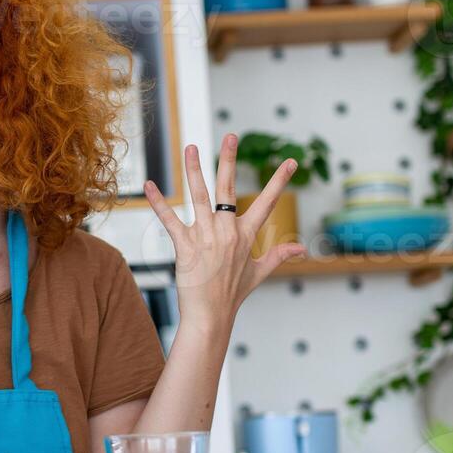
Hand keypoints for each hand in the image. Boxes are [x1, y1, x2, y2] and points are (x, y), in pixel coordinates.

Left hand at [143, 134, 305, 336]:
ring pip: (200, 197)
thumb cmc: (233, 294)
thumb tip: (302, 247)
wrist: (211, 316)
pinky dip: (159, 203)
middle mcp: (228, 232)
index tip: (291, 161)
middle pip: (228, 189)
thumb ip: (279, 255)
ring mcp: (206, 238)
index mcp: (246, 235)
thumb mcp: (259, 272)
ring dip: (194, 171)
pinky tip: (150, 186)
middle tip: (230, 135)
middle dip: (229, 160)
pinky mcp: (185, 247)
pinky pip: (171, 220)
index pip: (268, 203)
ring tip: (191, 147)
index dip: (279, 181)